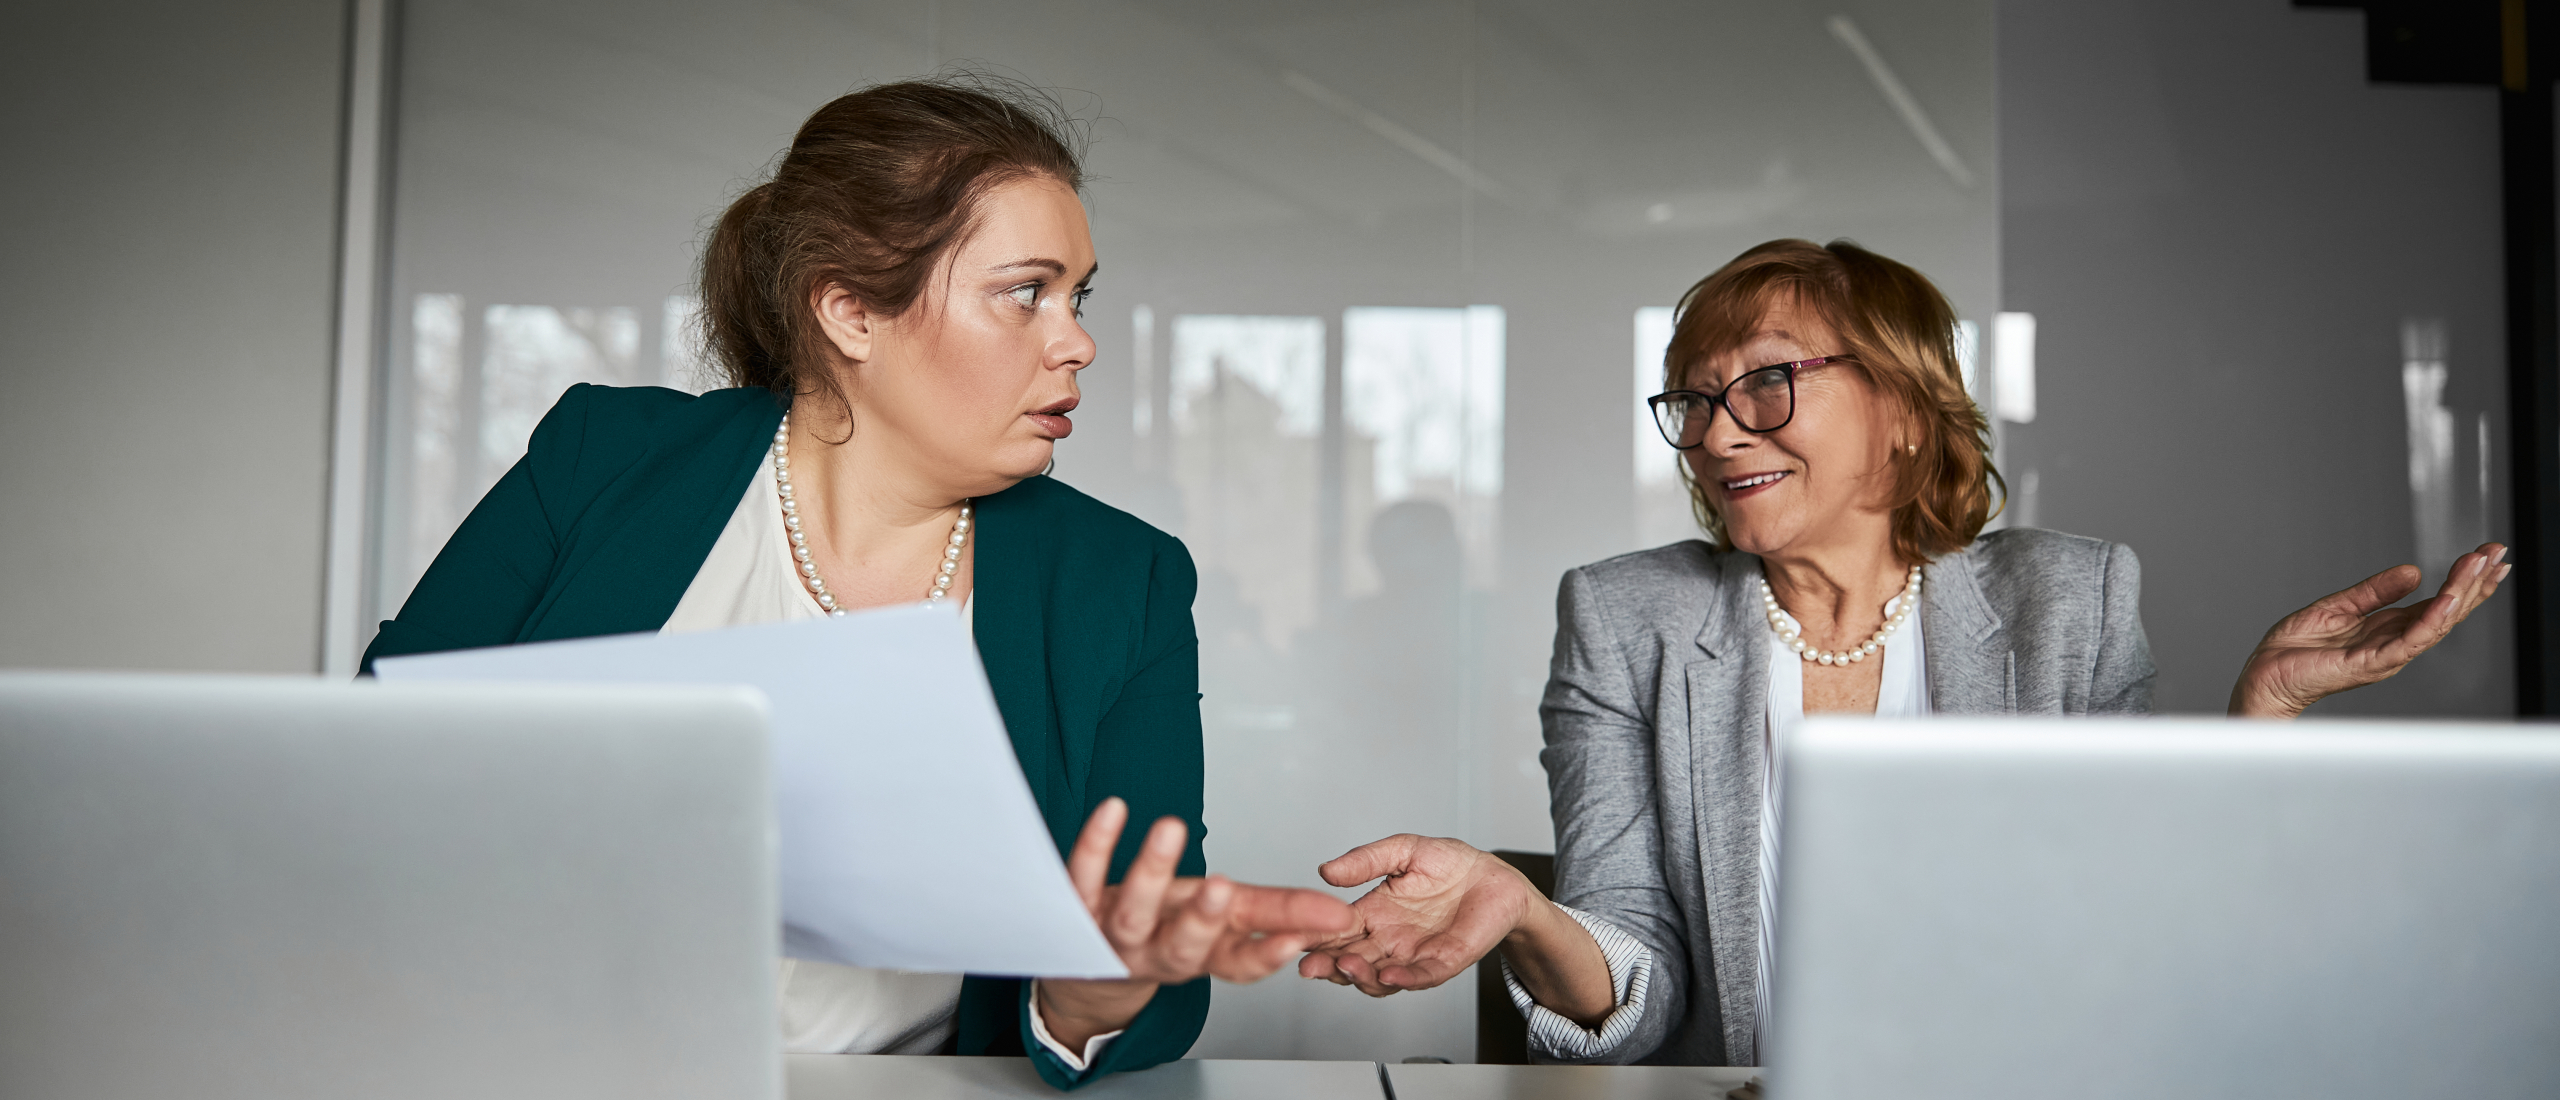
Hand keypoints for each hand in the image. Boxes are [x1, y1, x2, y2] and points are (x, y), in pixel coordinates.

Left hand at [1036, 798, 1353, 1050]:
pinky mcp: (1075, 911)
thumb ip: (1279, 917)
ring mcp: (1113, 935)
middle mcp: (1158, 953)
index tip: (1302, 936)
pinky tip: (1113, 810)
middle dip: (1203, 919)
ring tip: (1171, 828)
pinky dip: (1096, 844)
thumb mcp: (1224, 927)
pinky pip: (1081, 876)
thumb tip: (1339, 914)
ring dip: (1150, 873)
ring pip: (1131, 913)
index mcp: (1202, 957)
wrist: (1085, 969)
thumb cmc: (1165, 932)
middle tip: (1222, 887)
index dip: (1268, 954)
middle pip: (1180, 946)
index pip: (1239, 963)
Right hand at [1295, 834, 1609, 1024]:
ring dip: (1359, 977)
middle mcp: (1388, 940)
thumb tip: (1326, 870)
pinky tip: (1389, 976)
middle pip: (1349, 961)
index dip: (1314, 936)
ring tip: (1346, 966)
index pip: (1335, 931)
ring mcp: (1413, 955)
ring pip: (1377, 977)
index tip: (1294, 936)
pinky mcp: (1444, 962)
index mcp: (1372, 914)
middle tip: (1309, 964)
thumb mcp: (1403, 850)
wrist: (1495, 877)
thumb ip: (1367, 860)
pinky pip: (1420, 977)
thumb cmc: (1450, 864)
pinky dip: (1404, 980)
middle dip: (1327, 966)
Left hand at [2229, 542, 2509, 718]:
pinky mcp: (2370, 664)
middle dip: (2474, 582)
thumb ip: (2374, 591)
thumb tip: (2412, 571)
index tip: (2487, 555)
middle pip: (2446, 611)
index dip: (2464, 580)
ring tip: (2479, 567)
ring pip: (2435, 624)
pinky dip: (2430, 621)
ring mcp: (2386, 656)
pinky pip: (2408, 642)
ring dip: (2460, 594)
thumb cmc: (2294, 651)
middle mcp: (2394, 643)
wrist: (2263, 677)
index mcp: (2387, 629)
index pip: (2437, 603)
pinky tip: (2447, 601)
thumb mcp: (2337, 607)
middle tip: (2497, 554)